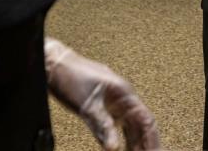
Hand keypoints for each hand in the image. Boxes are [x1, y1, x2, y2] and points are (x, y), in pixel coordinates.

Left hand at [44, 38, 160, 150]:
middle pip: (140, 126)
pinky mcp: (104, 106)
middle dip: (145, 144)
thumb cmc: (70, 76)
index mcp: (125, 94)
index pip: (146, 120)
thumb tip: (114, 148)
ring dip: (135, 143)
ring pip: (130, 127)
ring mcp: (114, 102)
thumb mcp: (87, 105)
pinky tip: (120, 148)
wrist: (54, 65)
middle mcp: (123, 98)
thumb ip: (103, 126)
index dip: (152, 140)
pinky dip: (121, 139)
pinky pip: (118, 126)